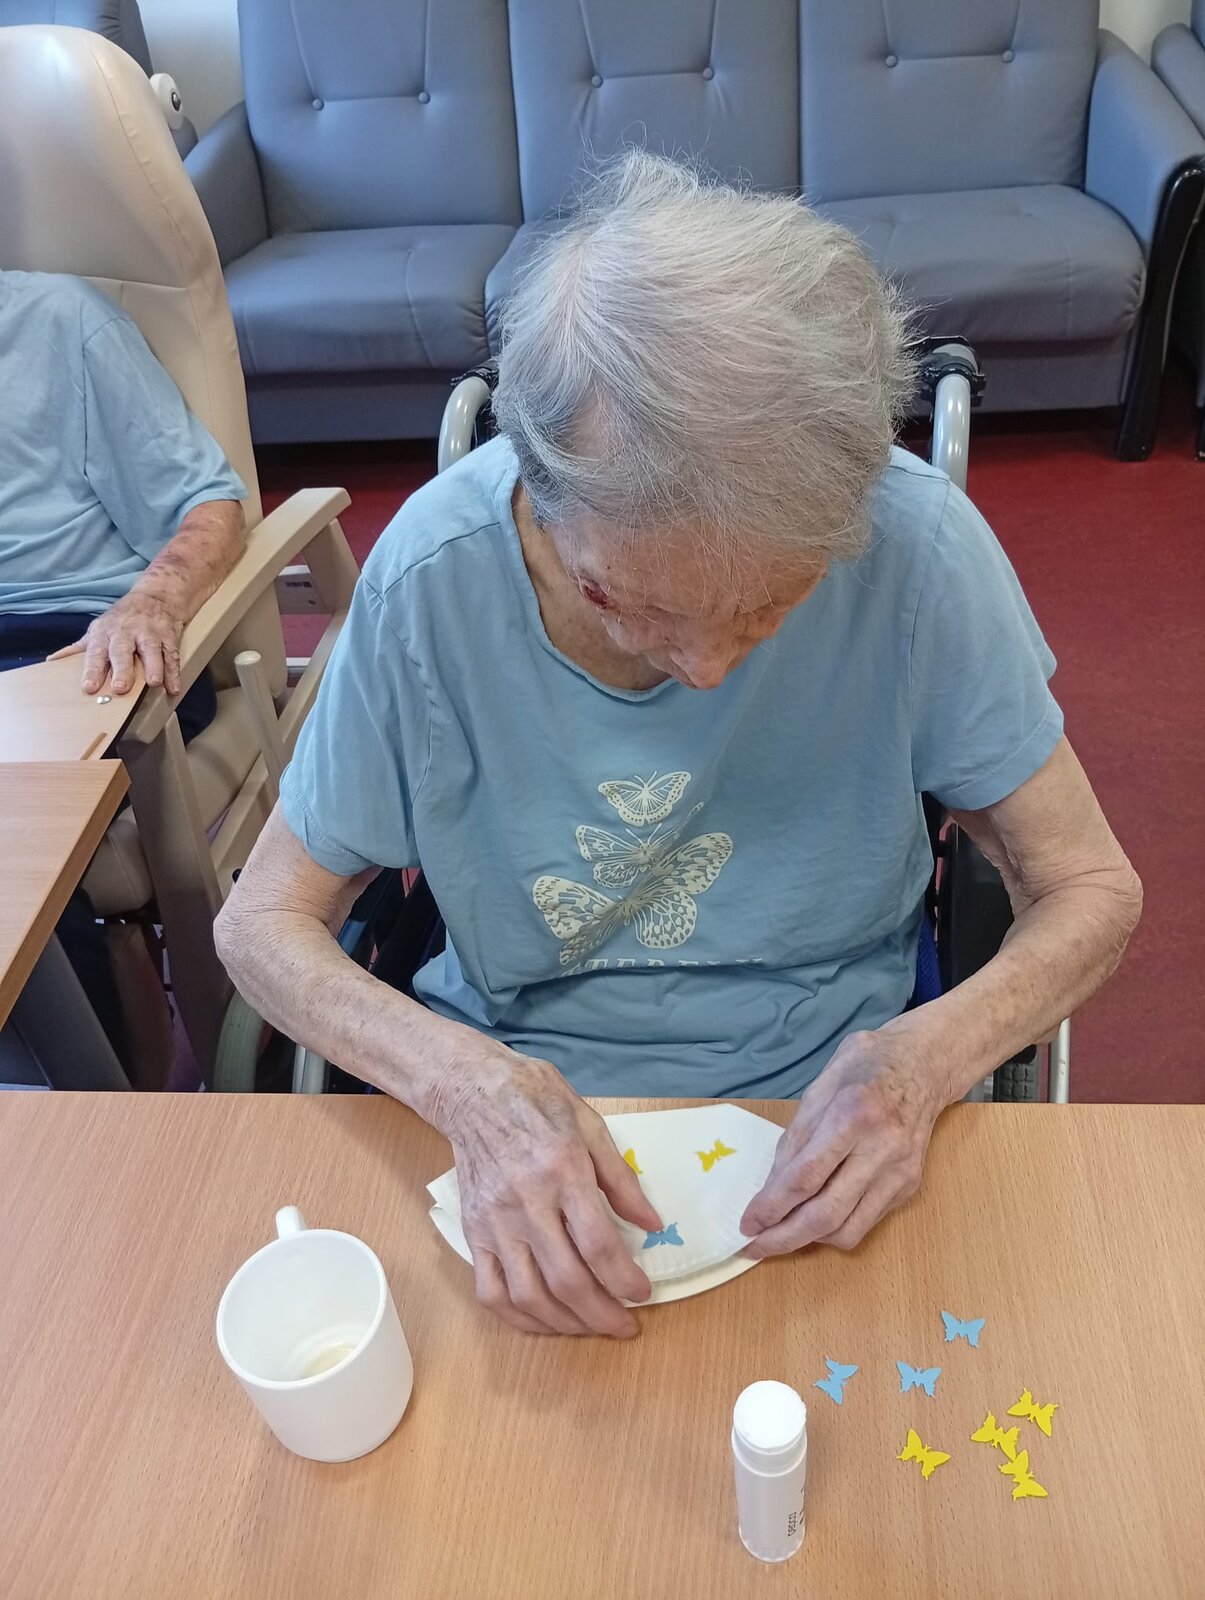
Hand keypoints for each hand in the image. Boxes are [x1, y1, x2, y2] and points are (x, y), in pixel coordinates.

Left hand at [47, 590, 184, 694]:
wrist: (156, 596)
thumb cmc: (123, 619)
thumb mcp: (99, 629)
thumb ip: (78, 648)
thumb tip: (52, 661)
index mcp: (105, 632)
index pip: (96, 652)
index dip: (92, 670)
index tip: (89, 687)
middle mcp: (127, 632)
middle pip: (123, 651)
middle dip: (122, 669)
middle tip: (120, 688)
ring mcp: (150, 633)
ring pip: (152, 650)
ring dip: (153, 667)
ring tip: (153, 683)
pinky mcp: (169, 637)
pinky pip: (172, 655)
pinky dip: (174, 672)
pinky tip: (173, 688)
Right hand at [434, 1044, 662, 1337]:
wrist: (474, 1091)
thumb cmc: (538, 1101)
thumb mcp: (591, 1126)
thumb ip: (622, 1179)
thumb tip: (652, 1224)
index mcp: (562, 1171)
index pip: (598, 1243)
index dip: (625, 1279)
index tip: (643, 1293)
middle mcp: (526, 1202)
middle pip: (566, 1279)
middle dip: (602, 1314)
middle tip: (625, 1325)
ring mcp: (494, 1222)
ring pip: (529, 1295)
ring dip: (565, 1324)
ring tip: (591, 1326)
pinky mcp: (472, 1232)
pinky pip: (490, 1292)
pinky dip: (519, 1318)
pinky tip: (545, 1321)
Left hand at [740, 1027, 949, 1256]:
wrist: (926, 1064)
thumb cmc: (868, 1065)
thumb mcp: (821, 1083)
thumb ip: (796, 1134)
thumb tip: (773, 1185)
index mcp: (853, 1113)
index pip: (806, 1176)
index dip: (772, 1206)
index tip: (747, 1223)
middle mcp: (882, 1149)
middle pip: (827, 1213)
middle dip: (784, 1238)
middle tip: (755, 1247)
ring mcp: (900, 1173)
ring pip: (848, 1230)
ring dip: (809, 1240)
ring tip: (781, 1233)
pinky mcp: (909, 1187)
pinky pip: (866, 1222)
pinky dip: (835, 1228)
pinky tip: (815, 1216)